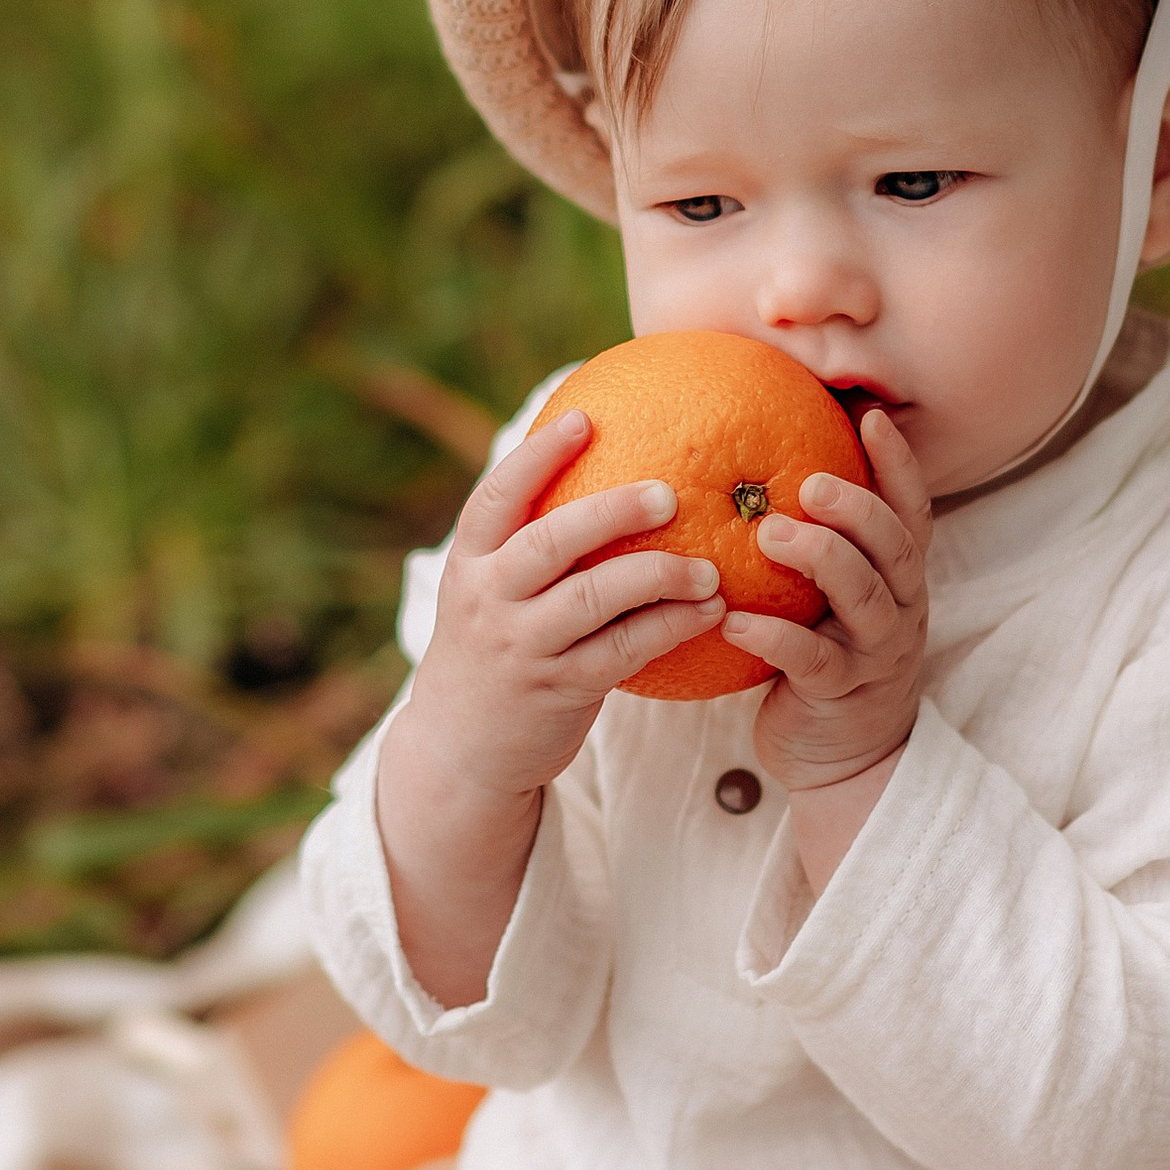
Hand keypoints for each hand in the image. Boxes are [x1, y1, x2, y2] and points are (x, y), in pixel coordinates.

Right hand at [375, 413, 723, 1003]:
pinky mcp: (558, 689)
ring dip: (659, 575)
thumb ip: (528, 546)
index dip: (537, 455)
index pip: (496, 497)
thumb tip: (601, 472)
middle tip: (669, 493)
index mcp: (468, 563)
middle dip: (612, 511)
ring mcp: (522, 646)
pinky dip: (671, 627)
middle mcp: (488, 599)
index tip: (583, 418)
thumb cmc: (493, 651)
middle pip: (551, 540)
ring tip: (708, 566)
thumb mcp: (488, 594)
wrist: (458, 750)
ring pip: (595, 597)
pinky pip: (624, 650)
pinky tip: (710, 611)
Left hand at [721, 405, 931, 856]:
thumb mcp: (828, 596)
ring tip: (770, 534)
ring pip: (863, 598)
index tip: (871, 418)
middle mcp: (899, 609)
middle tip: (810, 483)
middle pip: (895, 548)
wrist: (843, 757)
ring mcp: (875, 654)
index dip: (899, 464)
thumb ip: (812, 541)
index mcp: (898, 577)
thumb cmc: (825, 654)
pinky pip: (811, 662)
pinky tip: (731, 620)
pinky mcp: (840, 695)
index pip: (912, 511)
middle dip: (858, 509)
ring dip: (821, 559)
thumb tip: (754, 466)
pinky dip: (773, 638)